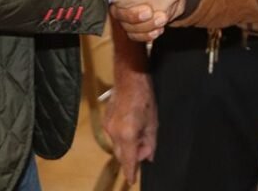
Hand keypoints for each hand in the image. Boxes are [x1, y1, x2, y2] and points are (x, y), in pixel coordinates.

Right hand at [104, 23, 156, 184]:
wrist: (129, 78)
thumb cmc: (145, 97)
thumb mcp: (153, 122)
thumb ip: (150, 142)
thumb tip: (147, 156)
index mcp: (127, 134)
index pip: (127, 160)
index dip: (130, 172)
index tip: (132, 180)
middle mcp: (113, 133)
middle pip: (120, 154)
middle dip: (131, 155)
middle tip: (145, 146)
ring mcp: (107, 126)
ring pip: (116, 144)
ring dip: (127, 144)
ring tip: (140, 131)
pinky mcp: (105, 120)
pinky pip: (113, 134)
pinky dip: (122, 135)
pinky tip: (132, 124)